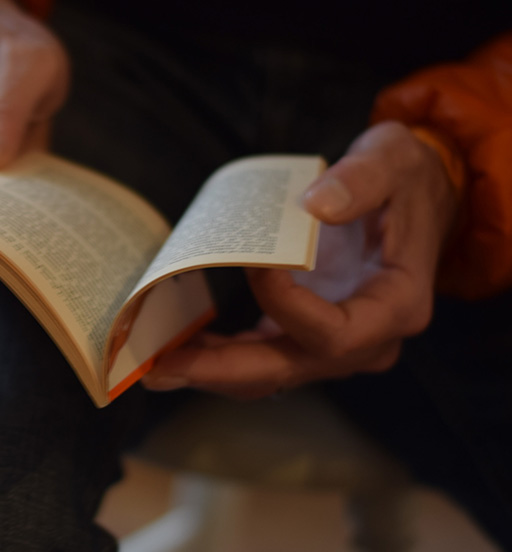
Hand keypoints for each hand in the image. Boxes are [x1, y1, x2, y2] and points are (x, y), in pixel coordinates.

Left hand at [142, 121, 460, 398]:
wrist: (417, 197)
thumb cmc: (405, 178)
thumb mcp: (392, 160)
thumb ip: (361, 179)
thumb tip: (314, 206)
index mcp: (395, 306)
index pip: (332, 332)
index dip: (284, 307)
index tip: (251, 263)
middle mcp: (367, 341)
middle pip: (288, 370)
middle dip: (220, 370)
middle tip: (158, 366)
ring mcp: (336, 346)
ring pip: (268, 373)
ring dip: (208, 370)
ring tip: (151, 363)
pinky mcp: (307, 337)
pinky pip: (260, 358)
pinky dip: (217, 355)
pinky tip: (176, 345)